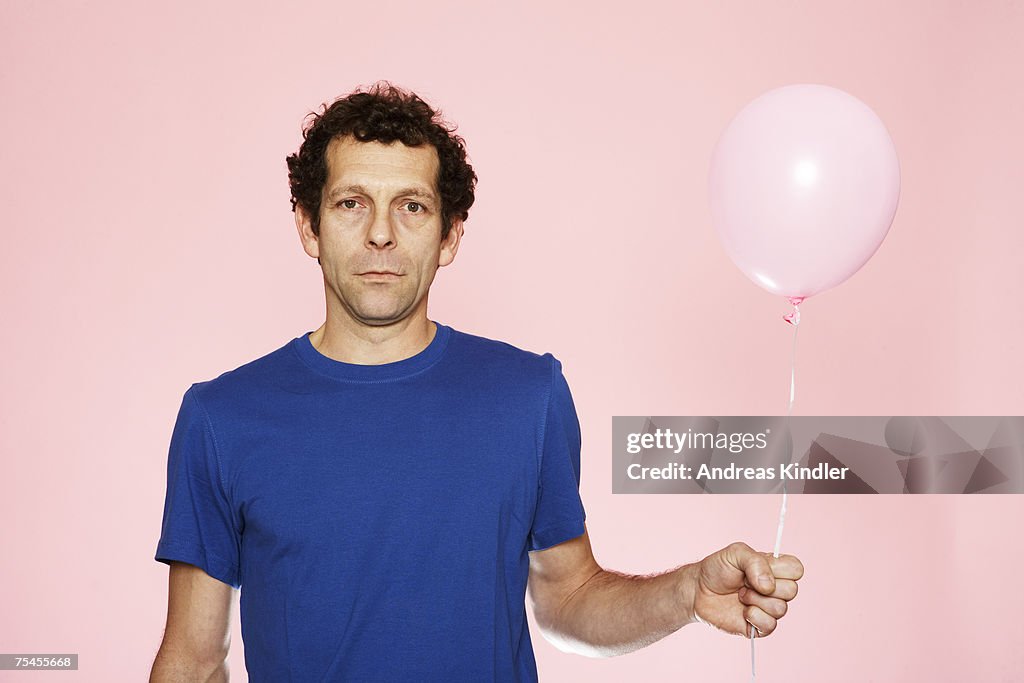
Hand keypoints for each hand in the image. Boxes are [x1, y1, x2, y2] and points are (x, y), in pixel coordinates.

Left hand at [689, 542, 803, 637]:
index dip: (779, 569)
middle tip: (744, 582)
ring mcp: (769, 608)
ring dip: (755, 600)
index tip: (756, 567)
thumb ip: (755, 561)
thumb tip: (769, 585)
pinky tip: (742, 611)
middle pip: (792, 591)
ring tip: (740, 595)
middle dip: (763, 585)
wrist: (698, 590)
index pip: (797, 569)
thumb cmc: (717, 569)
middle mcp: (776, 589)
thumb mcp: (735, 553)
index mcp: (775, 569)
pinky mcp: (761, 626)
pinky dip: (753, 616)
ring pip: (781, 609)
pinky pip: (771, 626)